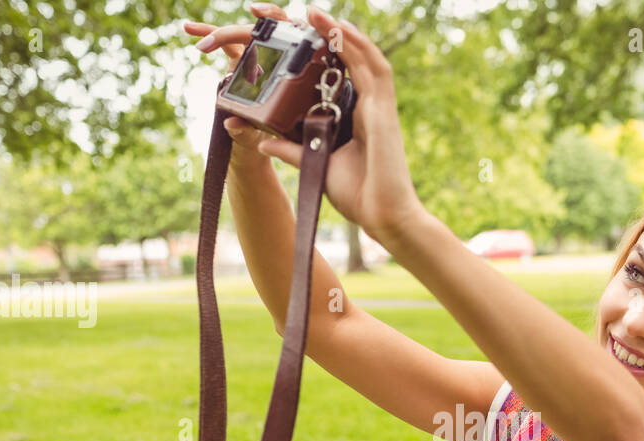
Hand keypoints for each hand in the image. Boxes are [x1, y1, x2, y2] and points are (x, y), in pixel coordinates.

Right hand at [184, 7, 284, 171]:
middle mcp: (273, 59)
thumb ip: (246, 129)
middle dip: (230, 32)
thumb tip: (230, 122)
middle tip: (208, 42)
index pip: (281, 39)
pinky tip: (189, 29)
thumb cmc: (268, 137)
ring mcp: (257, 56)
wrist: (262, 142)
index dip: (271, 20)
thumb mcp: (258, 134)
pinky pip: (225, 42)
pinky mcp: (243, 58)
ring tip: (191, 30)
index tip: (254, 13)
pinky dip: (208, 34)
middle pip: (257, 31)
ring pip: (240, 32)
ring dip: (214, 30)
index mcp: (285, 69)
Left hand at [197, 3, 423, 243]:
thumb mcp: (313, 164)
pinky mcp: (384, 111)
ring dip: (339, 32)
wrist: (383, 216)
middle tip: (297, 12)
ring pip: (361, 56)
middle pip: (347, 59)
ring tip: (312, 12)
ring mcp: (378, 106)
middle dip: (324, 33)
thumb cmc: (358, 196)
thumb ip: (289, 148)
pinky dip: (358, 46)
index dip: (318, 52)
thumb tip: (259, 138)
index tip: (292, 34)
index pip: (335, 73)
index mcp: (352, 116)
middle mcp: (366, 106)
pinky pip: (374, 69)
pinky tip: (339, 30)